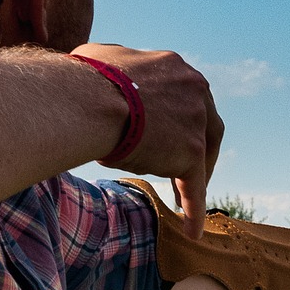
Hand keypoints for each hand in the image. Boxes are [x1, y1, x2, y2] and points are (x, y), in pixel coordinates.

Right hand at [71, 43, 223, 235]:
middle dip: (195, 148)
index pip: (187, 99)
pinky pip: (196, 188)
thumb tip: (102, 69)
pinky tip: (193, 231)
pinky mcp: (190, 153)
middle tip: (183, 168)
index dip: (180, 121)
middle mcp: (196, 91)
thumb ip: (115, 67)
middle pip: (206, 127)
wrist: (89, 99)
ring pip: (201, 158)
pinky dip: (195, 210)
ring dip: (192, 177)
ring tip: (179, 198)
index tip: (169, 135)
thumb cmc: (84, 79)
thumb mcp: (101, 57)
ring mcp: (196, 123)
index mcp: (178, 69)